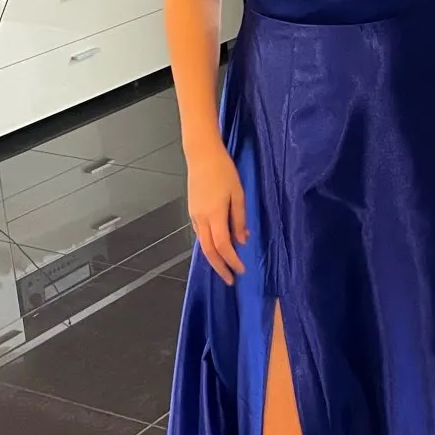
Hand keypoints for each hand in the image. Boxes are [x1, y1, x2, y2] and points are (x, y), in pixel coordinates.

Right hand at [186, 142, 247, 284]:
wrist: (201, 155)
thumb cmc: (223, 171)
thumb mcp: (238, 194)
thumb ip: (239, 219)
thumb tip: (241, 240)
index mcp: (214, 215)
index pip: (223, 246)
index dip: (232, 261)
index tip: (242, 270)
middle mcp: (201, 219)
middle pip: (209, 251)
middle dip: (220, 267)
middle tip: (230, 279)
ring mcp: (194, 215)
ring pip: (202, 244)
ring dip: (213, 258)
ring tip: (225, 267)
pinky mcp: (192, 211)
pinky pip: (199, 234)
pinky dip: (208, 245)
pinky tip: (217, 247)